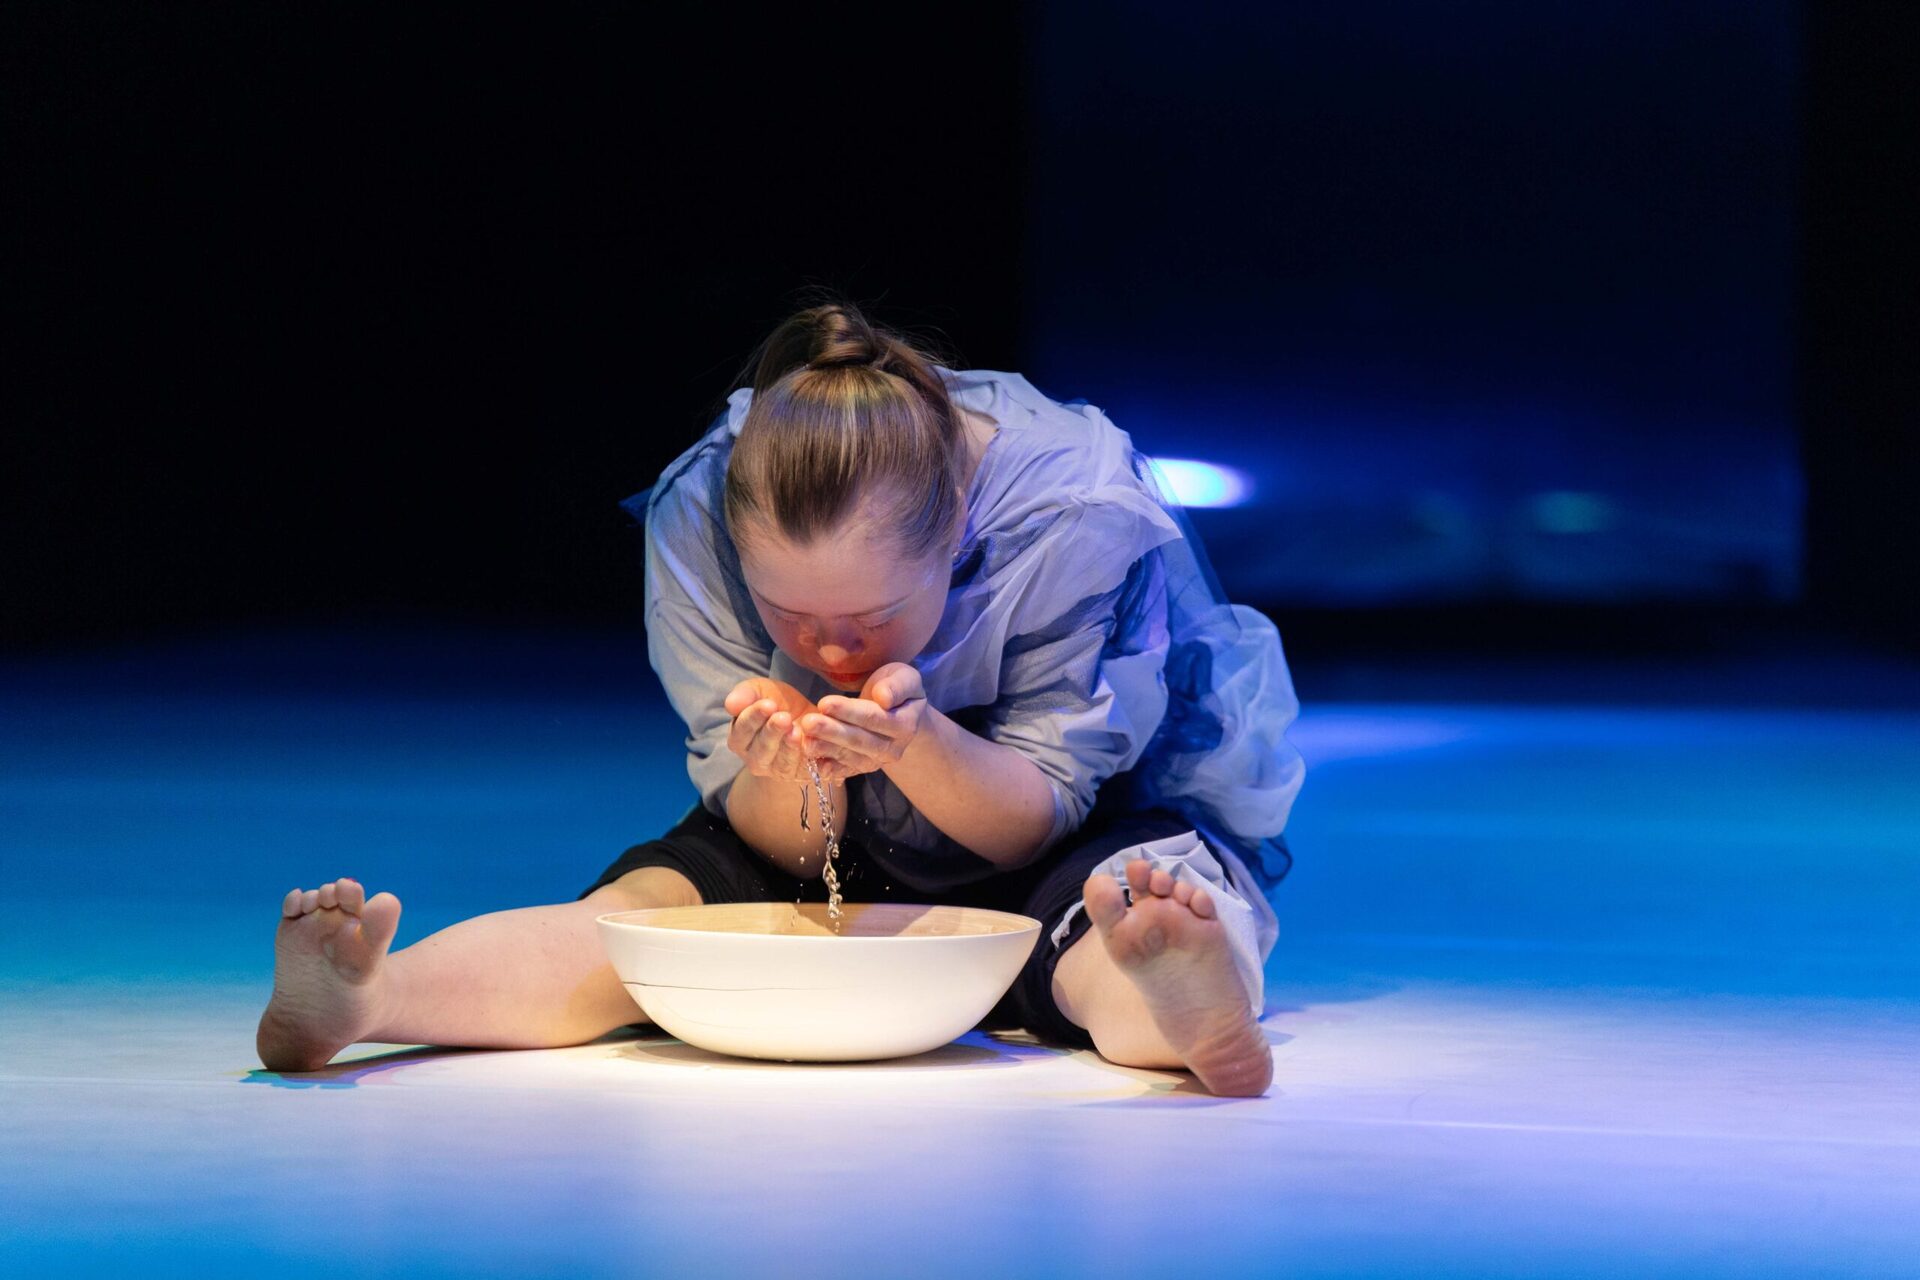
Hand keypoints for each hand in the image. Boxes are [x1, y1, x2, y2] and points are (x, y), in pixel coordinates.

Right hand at [723, 678, 834, 783]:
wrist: (811, 718)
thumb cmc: (780, 703)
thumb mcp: (763, 690)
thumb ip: (747, 693)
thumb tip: (730, 704)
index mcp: (740, 738)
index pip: (742, 730)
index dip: (754, 717)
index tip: (769, 704)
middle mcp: (755, 759)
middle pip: (761, 750)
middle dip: (772, 732)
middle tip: (784, 717)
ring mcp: (778, 770)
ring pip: (781, 764)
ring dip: (789, 747)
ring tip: (797, 731)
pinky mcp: (801, 775)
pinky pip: (805, 772)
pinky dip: (811, 761)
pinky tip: (816, 747)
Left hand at [798, 663, 927, 780]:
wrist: (900, 713)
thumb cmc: (898, 689)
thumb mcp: (904, 679)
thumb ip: (897, 687)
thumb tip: (884, 698)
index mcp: (905, 725)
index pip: (874, 718)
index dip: (850, 712)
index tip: (825, 703)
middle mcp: (893, 749)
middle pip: (859, 740)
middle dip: (832, 732)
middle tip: (808, 723)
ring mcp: (877, 761)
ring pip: (849, 756)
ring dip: (826, 750)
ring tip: (805, 741)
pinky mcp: (862, 767)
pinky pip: (845, 769)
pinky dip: (829, 767)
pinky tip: (813, 763)